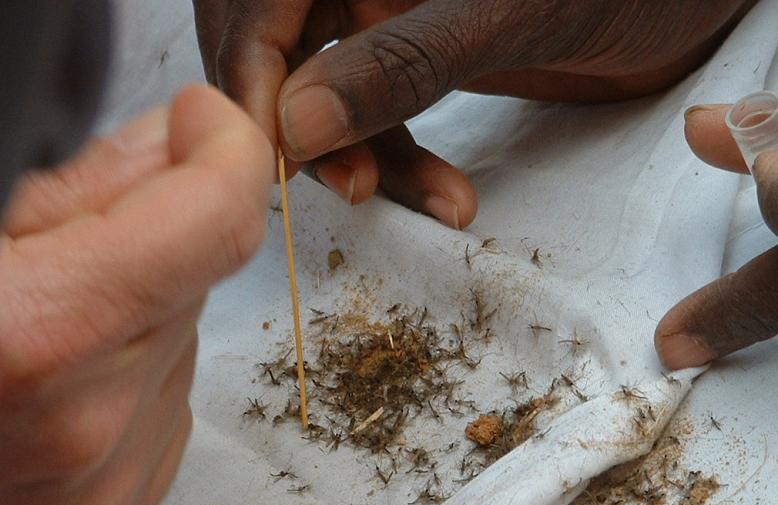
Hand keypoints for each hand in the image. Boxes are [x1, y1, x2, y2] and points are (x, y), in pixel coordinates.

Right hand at [0, 85, 271, 504]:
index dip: (225, 157)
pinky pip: (159, 426)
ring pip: (179, 358)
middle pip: (192, 289)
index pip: (214, 226)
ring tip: (34, 346)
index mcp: (37, 337)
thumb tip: (179, 147)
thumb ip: (75, 191)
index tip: (205, 128)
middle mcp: (85, 433)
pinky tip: (47, 403)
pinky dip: (124, 395)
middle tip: (60, 256)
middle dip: (146, 249)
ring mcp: (96, 501)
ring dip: (132, 327)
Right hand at [194, 0, 756, 227]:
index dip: (250, 74)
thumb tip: (296, 122)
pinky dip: (400, 163)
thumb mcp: (519, 15)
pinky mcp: (414, 53)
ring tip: (432, 205)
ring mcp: (383, 7)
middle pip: (273, 45)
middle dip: (298, 124)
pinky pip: (375, 113)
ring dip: (361, 158)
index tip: (274, 156)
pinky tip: (448, 201)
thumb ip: (406, 61)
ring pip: (321, 90)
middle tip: (351, 189)